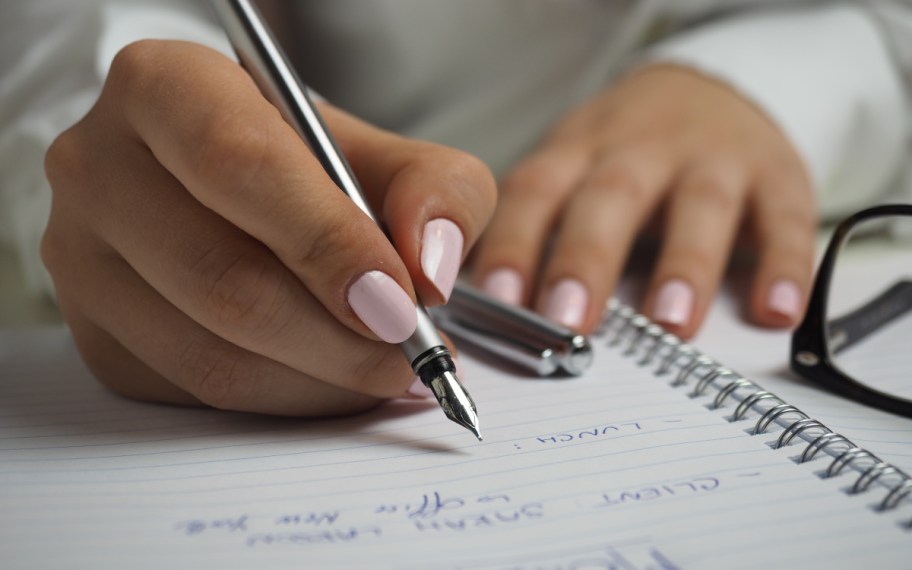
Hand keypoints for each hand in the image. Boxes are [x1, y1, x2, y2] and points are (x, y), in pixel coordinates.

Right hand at [42, 40, 494, 414]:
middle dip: (339, 337)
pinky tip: (331, 376)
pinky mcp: (96, 335)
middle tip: (412, 353)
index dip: (328, 243)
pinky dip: (286, 399)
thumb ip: (434, 191)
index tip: (400, 302)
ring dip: (321, 380)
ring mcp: (82, 260)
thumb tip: (430, 271)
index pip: (241, 166)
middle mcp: (100, 168)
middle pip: (223, 278)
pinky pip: (198, 394)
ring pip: (211, 354)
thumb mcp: (386, 153)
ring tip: (386, 369)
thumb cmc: (308, 165)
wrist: (232, 191)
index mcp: (165, 88)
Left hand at [471, 65, 815, 337]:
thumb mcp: (573, 169)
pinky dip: (784, 265)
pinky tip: (776, 311)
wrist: (712, 91)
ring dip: (685, 265)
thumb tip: (487, 313)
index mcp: (580, 151)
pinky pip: (786, 219)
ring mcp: (713, 159)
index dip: (514, 243)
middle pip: (611, 197)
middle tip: (568, 320)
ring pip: (700, 206)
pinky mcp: (777, 175)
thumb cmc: (624, 154)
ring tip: (670, 323)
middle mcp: (642, 150)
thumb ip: (538, 230)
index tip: (496, 300)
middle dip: (587, 259)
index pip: (536, 192)